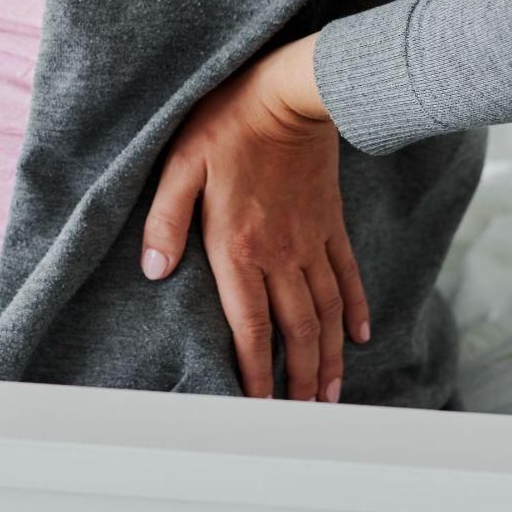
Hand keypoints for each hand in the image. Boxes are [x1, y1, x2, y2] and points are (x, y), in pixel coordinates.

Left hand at [140, 35, 370, 402]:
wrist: (292, 93)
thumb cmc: (228, 124)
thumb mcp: (180, 166)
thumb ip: (165, 221)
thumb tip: (152, 271)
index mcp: (240, 249)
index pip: (251, 328)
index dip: (255, 373)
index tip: (260, 409)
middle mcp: (282, 255)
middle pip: (296, 333)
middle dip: (299, 380)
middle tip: (303, 419)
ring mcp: (312, 241)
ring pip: (326, 314)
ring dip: (328, 358)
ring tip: (330, 396)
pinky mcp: (330, 222)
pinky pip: (347, 275)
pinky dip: (354, 309)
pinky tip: (358, 336)